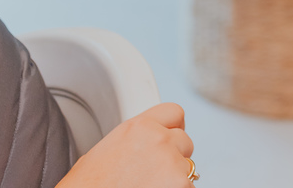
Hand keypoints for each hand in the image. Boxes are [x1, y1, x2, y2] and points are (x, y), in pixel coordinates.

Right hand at [57, 103, 194, 187]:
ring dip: (175, 177)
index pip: (174, 112)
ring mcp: (172, 163)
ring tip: (146, 186)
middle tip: (153, 174)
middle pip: (184, 141)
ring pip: (187, 167)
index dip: (172, 128)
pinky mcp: (181, 184)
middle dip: (174, 155)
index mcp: (138, 127)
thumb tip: (148, 142)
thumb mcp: (104, 152)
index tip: (170, 137)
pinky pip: (189, 185)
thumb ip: (133, 140)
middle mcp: (158, 140)